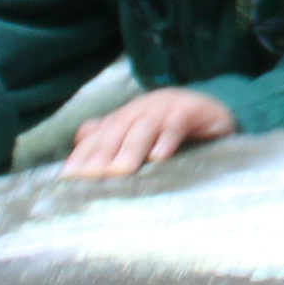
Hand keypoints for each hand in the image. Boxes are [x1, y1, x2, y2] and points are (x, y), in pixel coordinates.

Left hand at [61, 86, 235, 179]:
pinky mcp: (192, 110)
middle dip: (102, 153)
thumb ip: (113, 136)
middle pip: (117, 129)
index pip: (99, 134)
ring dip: (131, 149)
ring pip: (144, 127)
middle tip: (90, 177)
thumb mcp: (141, 134)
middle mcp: (143, 108)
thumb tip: (80, 138)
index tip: (68, 177)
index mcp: (127, 115)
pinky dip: (167, 139)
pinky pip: (177, 124)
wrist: (215, 110)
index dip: (83, 154)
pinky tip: (160, 158)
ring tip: (120, 172)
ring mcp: (167, 107)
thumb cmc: (173, 129)